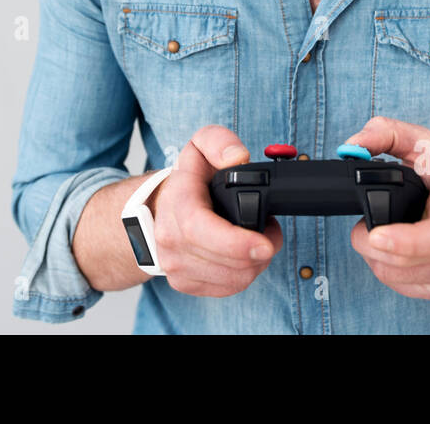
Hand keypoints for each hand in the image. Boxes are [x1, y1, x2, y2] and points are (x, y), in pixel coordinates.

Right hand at [149, 125, 282, 295]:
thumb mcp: (200, 146)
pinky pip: (228, 288)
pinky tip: (245, 256)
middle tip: (271, 234)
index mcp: (176, 204)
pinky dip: (245, 274)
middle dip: (260, 253)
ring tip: (258, 241)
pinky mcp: (185, 283)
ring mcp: (176, 266)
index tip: (263, 244)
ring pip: (232, 279)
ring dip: (256, 264)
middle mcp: (171, 240)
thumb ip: (219, 142)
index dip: (235, 243)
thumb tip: (238, 157)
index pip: (199, 230)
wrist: (158, 210)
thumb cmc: (187, 181)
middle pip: (225, 262)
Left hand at [345, 116, 429, 300]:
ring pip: (385, 273)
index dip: (398, 240)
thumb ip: (390, 135)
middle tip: (374, 218)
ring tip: (388, 229)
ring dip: (375, 252)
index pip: (425, 242)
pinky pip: (394, 283)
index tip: (376, 235)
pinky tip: (398, 247)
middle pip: (391, 259)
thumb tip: (352, 145)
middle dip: (369, 236)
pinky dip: (387, 264)